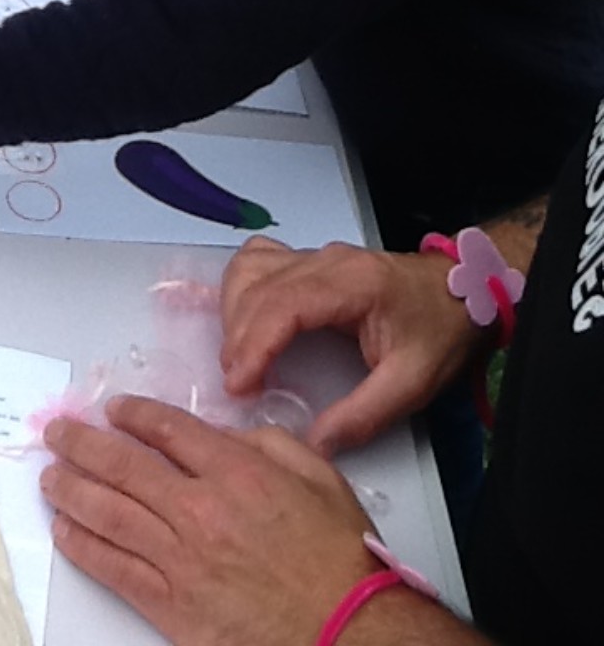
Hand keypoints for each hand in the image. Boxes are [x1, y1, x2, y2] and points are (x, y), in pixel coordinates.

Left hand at [42, 397, 375, 645]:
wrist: (347, 632)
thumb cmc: (338, 560)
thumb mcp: (318, 476)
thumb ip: (268, 442)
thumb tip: (224, 433)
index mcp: (236, 471)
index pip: (167, 429)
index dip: (133, 414)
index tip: (114, 409)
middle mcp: (200, 509)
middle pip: (124, 465)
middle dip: (83, 444)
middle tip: (58, 433)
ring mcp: (181, 558)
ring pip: (110, 513)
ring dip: (71, 490)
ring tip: (49, 475)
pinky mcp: (172, 605)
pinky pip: (115, 569)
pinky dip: (84, 546)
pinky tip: (65, 530)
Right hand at [220, 238, 484, 455]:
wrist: (464, 290)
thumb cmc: (441, 332)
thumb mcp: (413, 383)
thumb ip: (363, 416)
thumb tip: (313, 444)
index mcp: (353, 284)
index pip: (285, 304)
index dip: (255, 343)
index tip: (238, 384)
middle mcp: (326, 261)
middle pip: (260, 288)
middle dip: (239, 337)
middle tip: (237, 385)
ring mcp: (315, 254)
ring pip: (251, 269)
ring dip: (234, 312)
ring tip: (239, 358)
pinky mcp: (310, 259)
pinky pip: (259, 260)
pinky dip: (241, 287)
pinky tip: (243, 319)